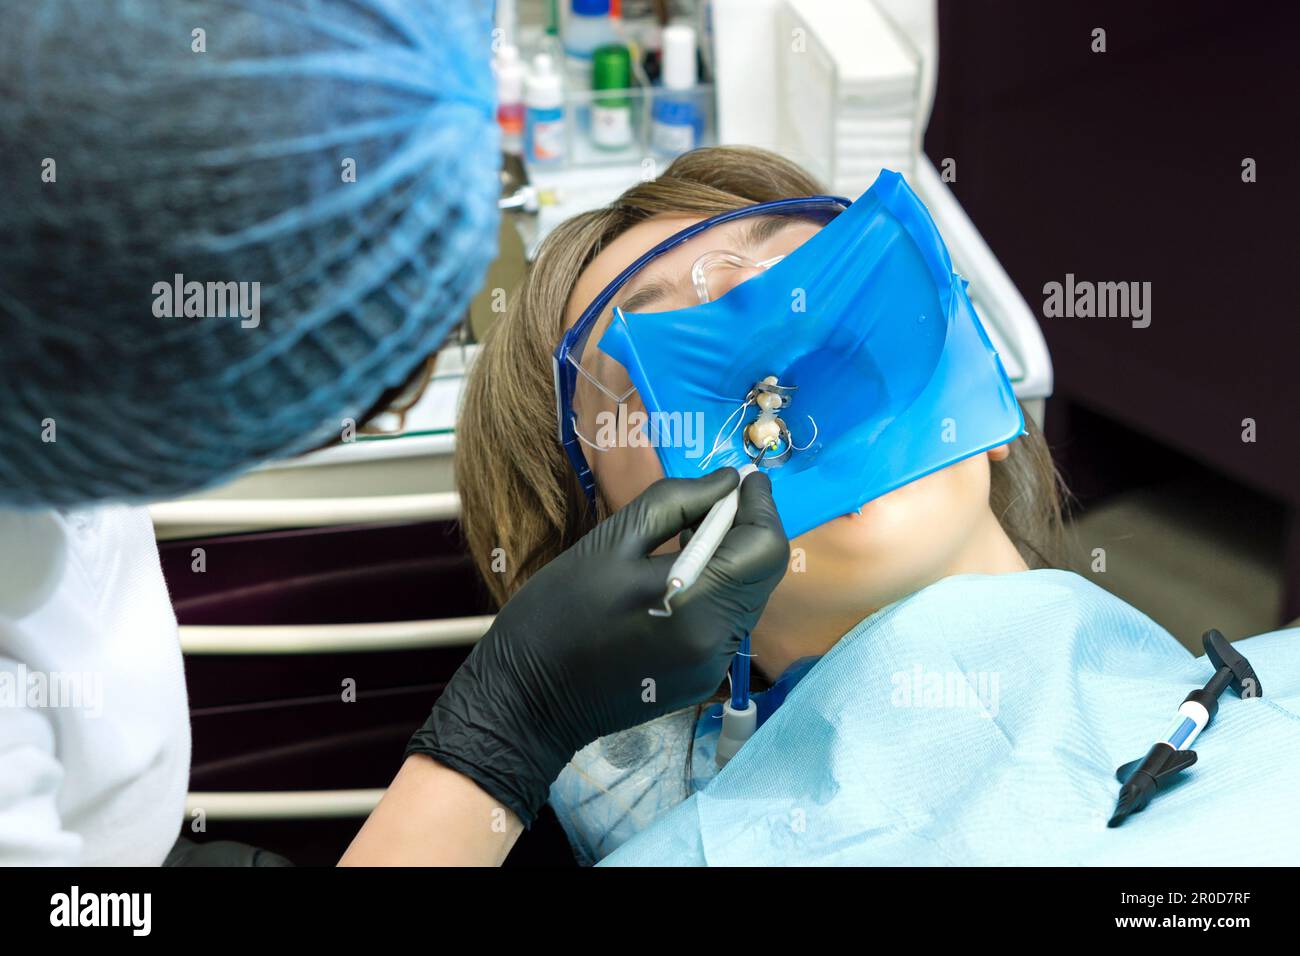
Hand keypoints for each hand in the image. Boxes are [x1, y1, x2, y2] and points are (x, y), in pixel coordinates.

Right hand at [406, 469, 787, 824]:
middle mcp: (717, 640)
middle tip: (712, 503)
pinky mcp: (701, 681)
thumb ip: (676, 503)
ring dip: (733, 562)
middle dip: (748, 531)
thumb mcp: (609, 542)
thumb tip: (726, 482)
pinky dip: (717, 594)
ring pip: (749, 598)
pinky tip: (677, 584)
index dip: (761, 506)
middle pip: (763, 573)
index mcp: (695, 602)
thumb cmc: (556, 613)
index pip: (764, 547)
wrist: (526, 700)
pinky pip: (728, 624)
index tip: (743, 479)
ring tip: (686, 541)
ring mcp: (712, 667)